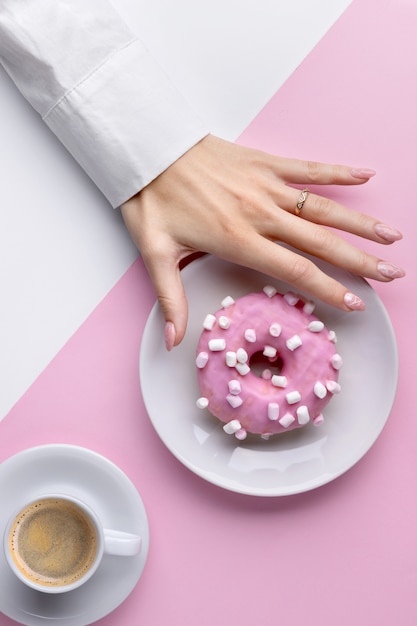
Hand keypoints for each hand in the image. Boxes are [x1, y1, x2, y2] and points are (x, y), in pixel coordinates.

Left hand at [121, 135, 403, 349]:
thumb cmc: (150, 198)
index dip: (328, 288)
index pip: (295, 270)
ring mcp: (266, 185)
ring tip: (391, 236)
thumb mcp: (154, 253)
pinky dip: (338, 172)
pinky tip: (365, 176)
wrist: (146, 146)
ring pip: (323, 207)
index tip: (355, 302)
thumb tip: (175, 342)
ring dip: (360, 223)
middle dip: (359, 260)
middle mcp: (260, 213)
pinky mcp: (264, 162)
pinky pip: (308, 168)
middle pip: (321, 241)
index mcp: (237, 239)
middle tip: (391, 272)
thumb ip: (171, 299)